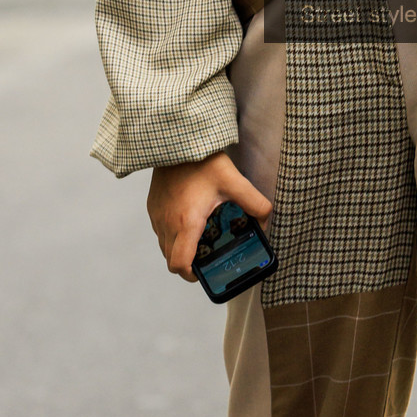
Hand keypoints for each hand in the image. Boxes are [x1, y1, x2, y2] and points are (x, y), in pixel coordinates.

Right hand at [147, 153, 272, 281]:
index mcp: (187, 222)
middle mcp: (167, 223)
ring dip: (179, 248)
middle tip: (206, 254)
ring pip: (164, 246)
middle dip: (188, 263)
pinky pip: (160, 230)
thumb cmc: (202, 161)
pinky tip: (188, 218)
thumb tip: (265, 223)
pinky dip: (172, 234)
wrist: (176, 141)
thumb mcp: (235, 181)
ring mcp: (157, 216)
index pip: (180, 264)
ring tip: (199, 236)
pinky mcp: (151, 207)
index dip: (191, 275)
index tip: (203, 271)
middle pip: (171, 259)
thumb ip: (256, 204)